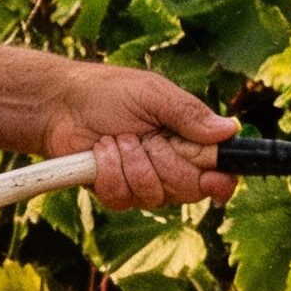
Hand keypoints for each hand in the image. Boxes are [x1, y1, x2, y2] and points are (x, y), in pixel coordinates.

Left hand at [43, 63, 240, 209]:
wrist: (60, 105)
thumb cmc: (108, 92)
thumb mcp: (152, 94)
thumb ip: (189, 114)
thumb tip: (230, 130)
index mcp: (188, 140)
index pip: (218, 173)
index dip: (220, 181)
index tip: (213, 179)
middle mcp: (171, 166)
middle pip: (189, 189)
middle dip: (166, 162)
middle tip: (146, 138)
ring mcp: (143, 183)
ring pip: (154, 195)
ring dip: (132, 163)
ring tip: (117, 138)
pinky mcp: (116, 193)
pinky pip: (123, 197)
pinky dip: (109, 171)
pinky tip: (101, 152)